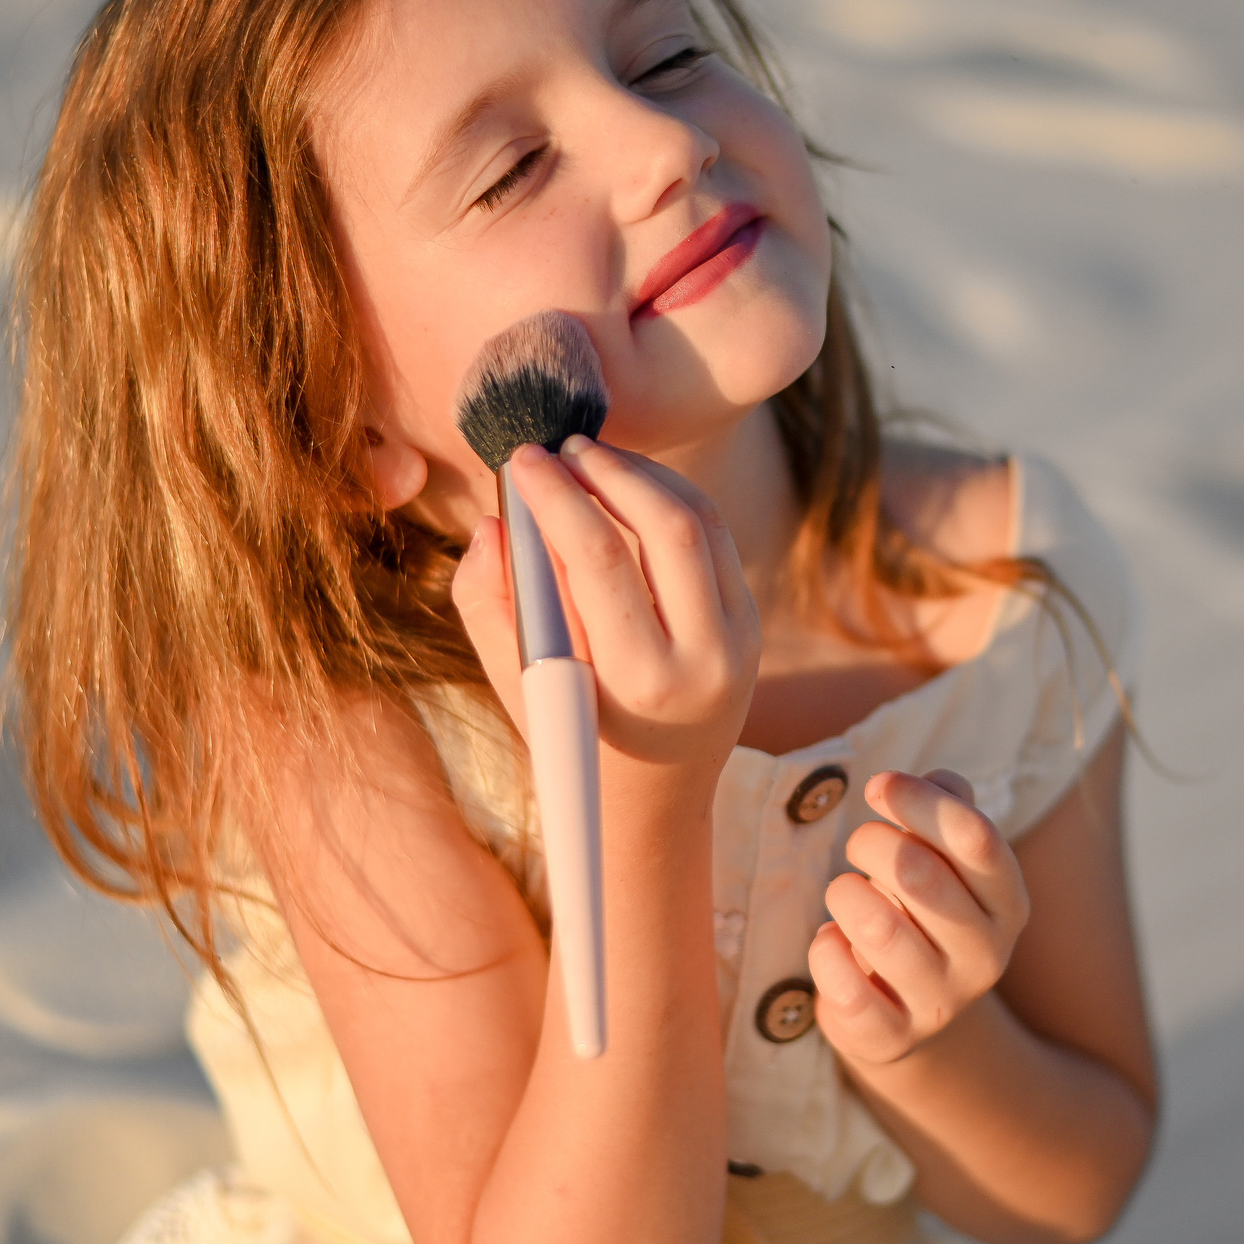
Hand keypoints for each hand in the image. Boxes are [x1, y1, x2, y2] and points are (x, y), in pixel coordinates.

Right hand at [452, 437, 760, 782]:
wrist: (655, 796)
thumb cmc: (570, 735)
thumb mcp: (516, 683)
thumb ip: (489, 603)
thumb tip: (497, 521)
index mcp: (640, 683)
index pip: (599, 560)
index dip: (558, 497)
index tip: (521, 459)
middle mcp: (706, 660)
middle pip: (667, 527)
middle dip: (608, 471)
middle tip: (561, 446)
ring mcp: (742, 639)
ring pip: (701, 520)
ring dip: (644, 475)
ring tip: (589, 458)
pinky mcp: (753, 622)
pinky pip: (717, 536)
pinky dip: (673, 498)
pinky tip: (628, 485)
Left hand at [810, 770, 1029, 1065]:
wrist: (906, 1012)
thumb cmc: (921, 910)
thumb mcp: (945, 856)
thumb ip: (944, 805)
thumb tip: (925, 784)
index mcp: (1008, 902)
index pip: (975, 837)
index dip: (918, 801)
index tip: (877, 786)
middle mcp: (987, 956)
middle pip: (919, 873)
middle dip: (871, 842)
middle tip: (859, 845)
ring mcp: (942, 1003)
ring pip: (878, 927)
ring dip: (845, 893)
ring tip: (844, 893)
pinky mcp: (892, 1038)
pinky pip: (845, 986)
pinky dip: (824, 951)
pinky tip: (832, 942)